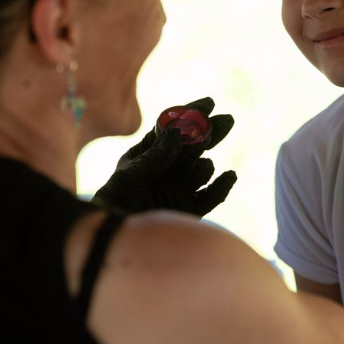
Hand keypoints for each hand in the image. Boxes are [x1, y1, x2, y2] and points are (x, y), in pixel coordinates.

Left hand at [92, 98, 236, 216]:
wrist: (113, 239)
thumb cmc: (114, 203)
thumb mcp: (129, 177)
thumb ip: (154, 158)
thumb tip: (177, 133)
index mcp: (150, 153)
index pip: (173, 129)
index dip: (190, 115)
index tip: (209, 103)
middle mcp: (168, 168)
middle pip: (194, 145)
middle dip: (210, 132)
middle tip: (227, 120)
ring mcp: (180, 188)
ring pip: (201, 170)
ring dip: (204, 165)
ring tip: (203, 166)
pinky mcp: (190, 208)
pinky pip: (211, 196)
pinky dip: (222, 186)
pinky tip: (229, 176)